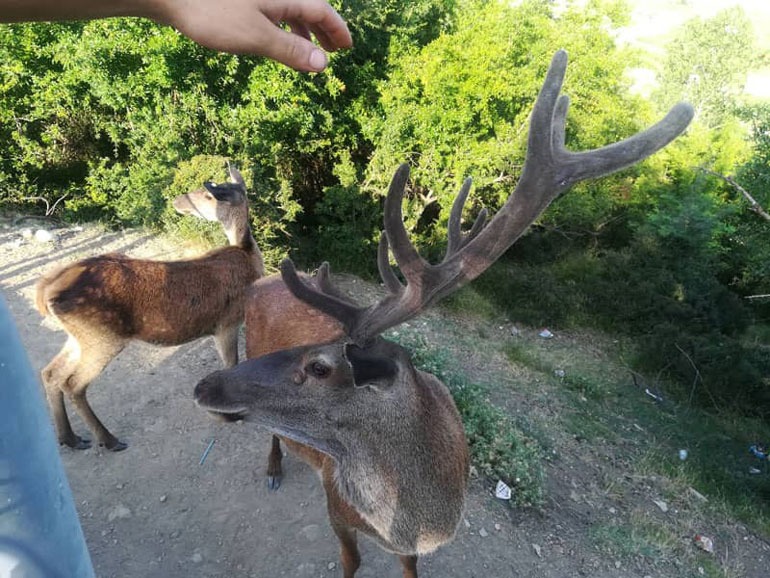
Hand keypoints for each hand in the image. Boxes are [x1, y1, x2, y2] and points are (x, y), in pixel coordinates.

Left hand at [157, 0, 352, 71]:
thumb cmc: (212, 12)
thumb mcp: (257, 37)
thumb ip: (291, 51)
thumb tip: (323, 66)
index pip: (322, 11)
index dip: (338, 30)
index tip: (348, 48)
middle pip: (308, 8)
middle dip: (323, 30)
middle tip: (333, 52)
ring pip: (289, 10)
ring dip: (302, 31)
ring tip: (308, 52)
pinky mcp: (240, 2)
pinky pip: (272, 12)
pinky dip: (282, 27)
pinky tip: (276, 40)